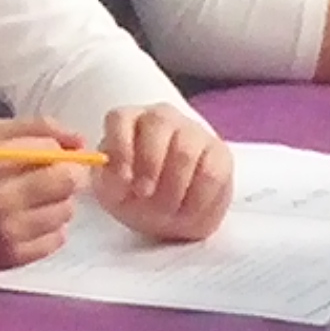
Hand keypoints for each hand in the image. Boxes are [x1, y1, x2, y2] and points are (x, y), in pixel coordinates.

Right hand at [0, 129, 91, 272]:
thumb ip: (34, 129)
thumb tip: (79, 140)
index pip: (56, 156)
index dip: (63, 153)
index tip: (54, 156)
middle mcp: (3, 200)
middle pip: (68, 184)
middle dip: (67, 176)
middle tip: (51, 177)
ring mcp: (10, 233)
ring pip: (66, 212)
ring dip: (57, 203)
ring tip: (33, 199)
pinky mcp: (14, 258)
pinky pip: (57, 240)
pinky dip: (50, 228)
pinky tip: (28, 220)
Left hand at [95, 105, 232, 244]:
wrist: (169, 213)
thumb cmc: (134, 195)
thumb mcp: (114, 192)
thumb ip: (110, 182)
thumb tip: (118, 176)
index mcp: (128, 121)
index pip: (120, 119)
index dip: (120, 147)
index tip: (122, 178)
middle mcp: (161, 118)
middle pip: (158, 124)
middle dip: (150, 164)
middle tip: (145, 194)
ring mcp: (193, 132)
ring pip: (185, 150)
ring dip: (173, 187)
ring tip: (166, 210)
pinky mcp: (219, 153)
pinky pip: (211, 173)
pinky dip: (198, 199)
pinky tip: (188, 212)